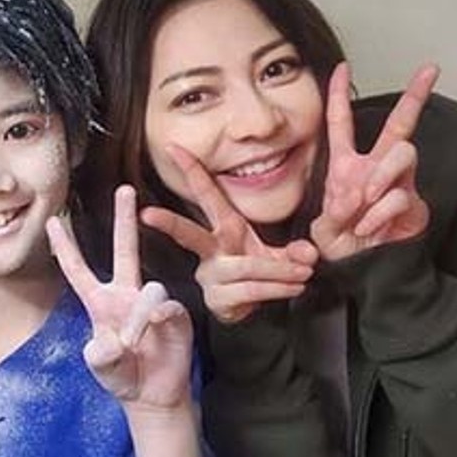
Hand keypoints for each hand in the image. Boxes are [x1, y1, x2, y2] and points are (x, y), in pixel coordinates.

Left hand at [46, 185, 193, 410]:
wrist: (154, 395)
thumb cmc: (122, 376)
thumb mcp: (102, 368)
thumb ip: (101, 355)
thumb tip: (115, 338)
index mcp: (100, 302)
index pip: (78, 269)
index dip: (65, 246)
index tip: (53, 219)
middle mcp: (126, 295)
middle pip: (124, 250)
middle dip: (124, 218)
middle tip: (124, 188)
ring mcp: (152, 302)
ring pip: (149, 292)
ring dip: (139, 321)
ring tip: (133, 345)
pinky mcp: (175, 314)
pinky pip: (167, 308)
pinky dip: (158, 323)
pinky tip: (156, 335)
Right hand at [140, 146, 316, 323]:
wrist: (248, 308)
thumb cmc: (257, 271)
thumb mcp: (279, 255)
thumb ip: (295, 252)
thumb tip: (307, 254)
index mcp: (224, 227)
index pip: (205, 194)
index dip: (190, 170)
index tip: (173, 147)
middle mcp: (211, 249)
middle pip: (189, 234)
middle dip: (168, 223)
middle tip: (148, 214)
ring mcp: (211, 275)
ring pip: (245, 268)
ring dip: (278, 270)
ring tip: (303, 273)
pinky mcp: (218, 299)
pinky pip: (251, 290)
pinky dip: (277, 288)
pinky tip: (294, 287)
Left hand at [310, 62, 437, 260]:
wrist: (363, 270)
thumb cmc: (341, 244)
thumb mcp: (323, 229)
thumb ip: (332, 214)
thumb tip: (353, 197)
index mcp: (345, 165)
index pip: (341, 123)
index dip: (339, 95)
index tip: (342, 66)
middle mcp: (375, 167)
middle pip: (399, 124)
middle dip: (415, 95)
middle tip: (430, 70)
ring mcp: (398, 183)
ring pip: (402, 153)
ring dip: (381, 177)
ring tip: (365, 201)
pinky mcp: (414, 202)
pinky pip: (401, 195)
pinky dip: (380, 215)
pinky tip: (370, 229)